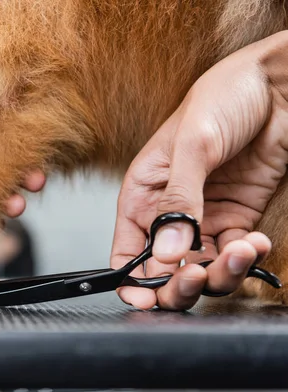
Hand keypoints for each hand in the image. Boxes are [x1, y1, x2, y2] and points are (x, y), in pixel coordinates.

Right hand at [110, 31, 287, 309]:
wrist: (277, 85)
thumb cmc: (222, 98)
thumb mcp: (192, 146)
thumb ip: (178, 201)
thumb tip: (164, 252)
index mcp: (143, 194)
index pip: (126, 249)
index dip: (131, 279)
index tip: (146, 297)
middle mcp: (168, 212)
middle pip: (163, 268)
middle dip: (178, 282)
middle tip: (197, 279)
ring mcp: (203, 218)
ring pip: (201, 267)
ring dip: (220, 271)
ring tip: (240, 251)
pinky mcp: (236, 217)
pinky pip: (234, 253)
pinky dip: (246, 257)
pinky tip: (255, 241)